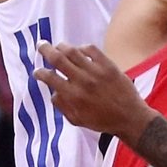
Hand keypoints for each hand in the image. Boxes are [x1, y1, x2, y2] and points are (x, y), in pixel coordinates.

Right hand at [33, 42, 153, 138]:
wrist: (130, 118)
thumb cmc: (102, 121)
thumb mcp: (77, 120)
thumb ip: (62, 106)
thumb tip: (53, 93)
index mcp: (73, 96)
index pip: (50, 78)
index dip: (40, 73)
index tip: (37, 72)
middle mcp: (82, 81)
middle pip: (58, 59)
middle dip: (45, 50)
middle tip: (40, 45)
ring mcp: (95, 71)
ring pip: (73, 51)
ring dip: (61, 46)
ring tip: (57, 46)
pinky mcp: (108, 65)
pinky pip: (92, 49)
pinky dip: (82, 47)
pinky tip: (79, 50)